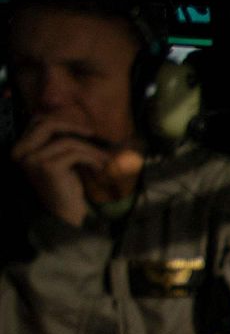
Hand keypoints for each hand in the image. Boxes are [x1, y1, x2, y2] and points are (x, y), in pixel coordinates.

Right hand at [9, 117, 138, 226]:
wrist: (65, 214)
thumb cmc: (65, 187)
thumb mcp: (60, 159)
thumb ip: (60, 141)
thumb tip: (78, 121)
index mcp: (21, 148)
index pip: (37, 121)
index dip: (61, 120)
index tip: (82, 127)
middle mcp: (22, 153)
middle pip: (48, 124)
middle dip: (73, 126)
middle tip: (92, 133)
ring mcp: (34, 160)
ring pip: (67, 141)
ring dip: (90, 148)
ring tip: (104, 158)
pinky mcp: (49, 167)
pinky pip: (75, 153)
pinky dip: (92, 158)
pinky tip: (101, 166)